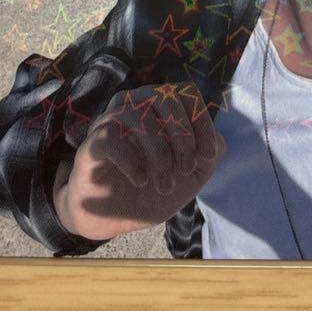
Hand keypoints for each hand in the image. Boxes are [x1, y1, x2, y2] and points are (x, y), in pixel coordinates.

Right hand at [53, 82, 225, 241]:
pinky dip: (133, 161)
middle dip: (183, 137)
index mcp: (159, 106)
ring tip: (165, 184)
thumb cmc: (151, 190)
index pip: (186, 92)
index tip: (208, 155)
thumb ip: (208, 157)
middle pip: (165, 97)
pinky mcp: (93, 142)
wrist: (111, 218)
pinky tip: (140, 180)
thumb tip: (218, 140)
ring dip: (160, 154)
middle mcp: (135, 104)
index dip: (201, 121)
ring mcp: (111, 119)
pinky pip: (113, 138)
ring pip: (140, 115)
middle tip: (185, 170)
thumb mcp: (189, 178)